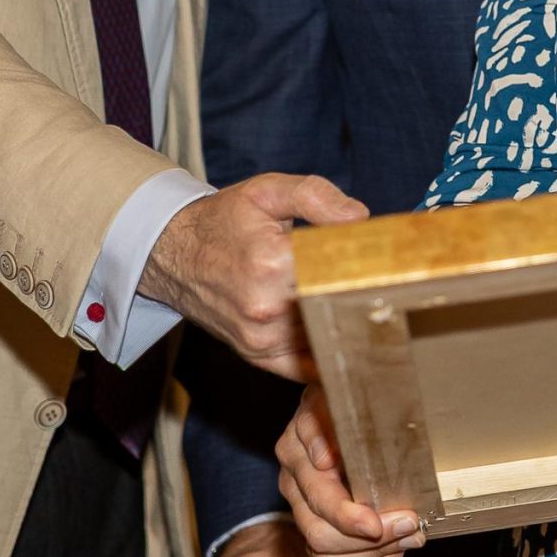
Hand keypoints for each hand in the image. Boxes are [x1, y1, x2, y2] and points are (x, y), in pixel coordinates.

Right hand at [142, 175, 366, 379]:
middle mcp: (265, 307)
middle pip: (340, 304)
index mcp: (272, 261)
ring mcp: (261, 338)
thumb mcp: (267, 191)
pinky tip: (338, 328)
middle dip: (361, 289)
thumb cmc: (225, 221)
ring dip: (346, 318)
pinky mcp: (259, 356)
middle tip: (382, 276)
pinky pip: (308, 365)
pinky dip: (327, 350)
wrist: (173, 254)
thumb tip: (360, 218)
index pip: (343, 267)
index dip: (368, 259)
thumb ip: (316, 196)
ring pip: (328, 335)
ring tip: (357, 296)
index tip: (382, 254)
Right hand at [275, 383, 424, 556]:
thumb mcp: (330, 398)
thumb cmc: (339, 399)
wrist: (340, 405)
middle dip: (369, 542)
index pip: (318, 503)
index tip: (378, 523)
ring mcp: (308, 515)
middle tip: (410, 525)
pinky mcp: (328, 532)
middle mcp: (296, 491)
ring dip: (375, 556)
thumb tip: (323, 459)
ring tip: (411, 535)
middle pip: (320, 541)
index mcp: (295, 458)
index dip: (348, 518)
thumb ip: (322, 425)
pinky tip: (399, 548)